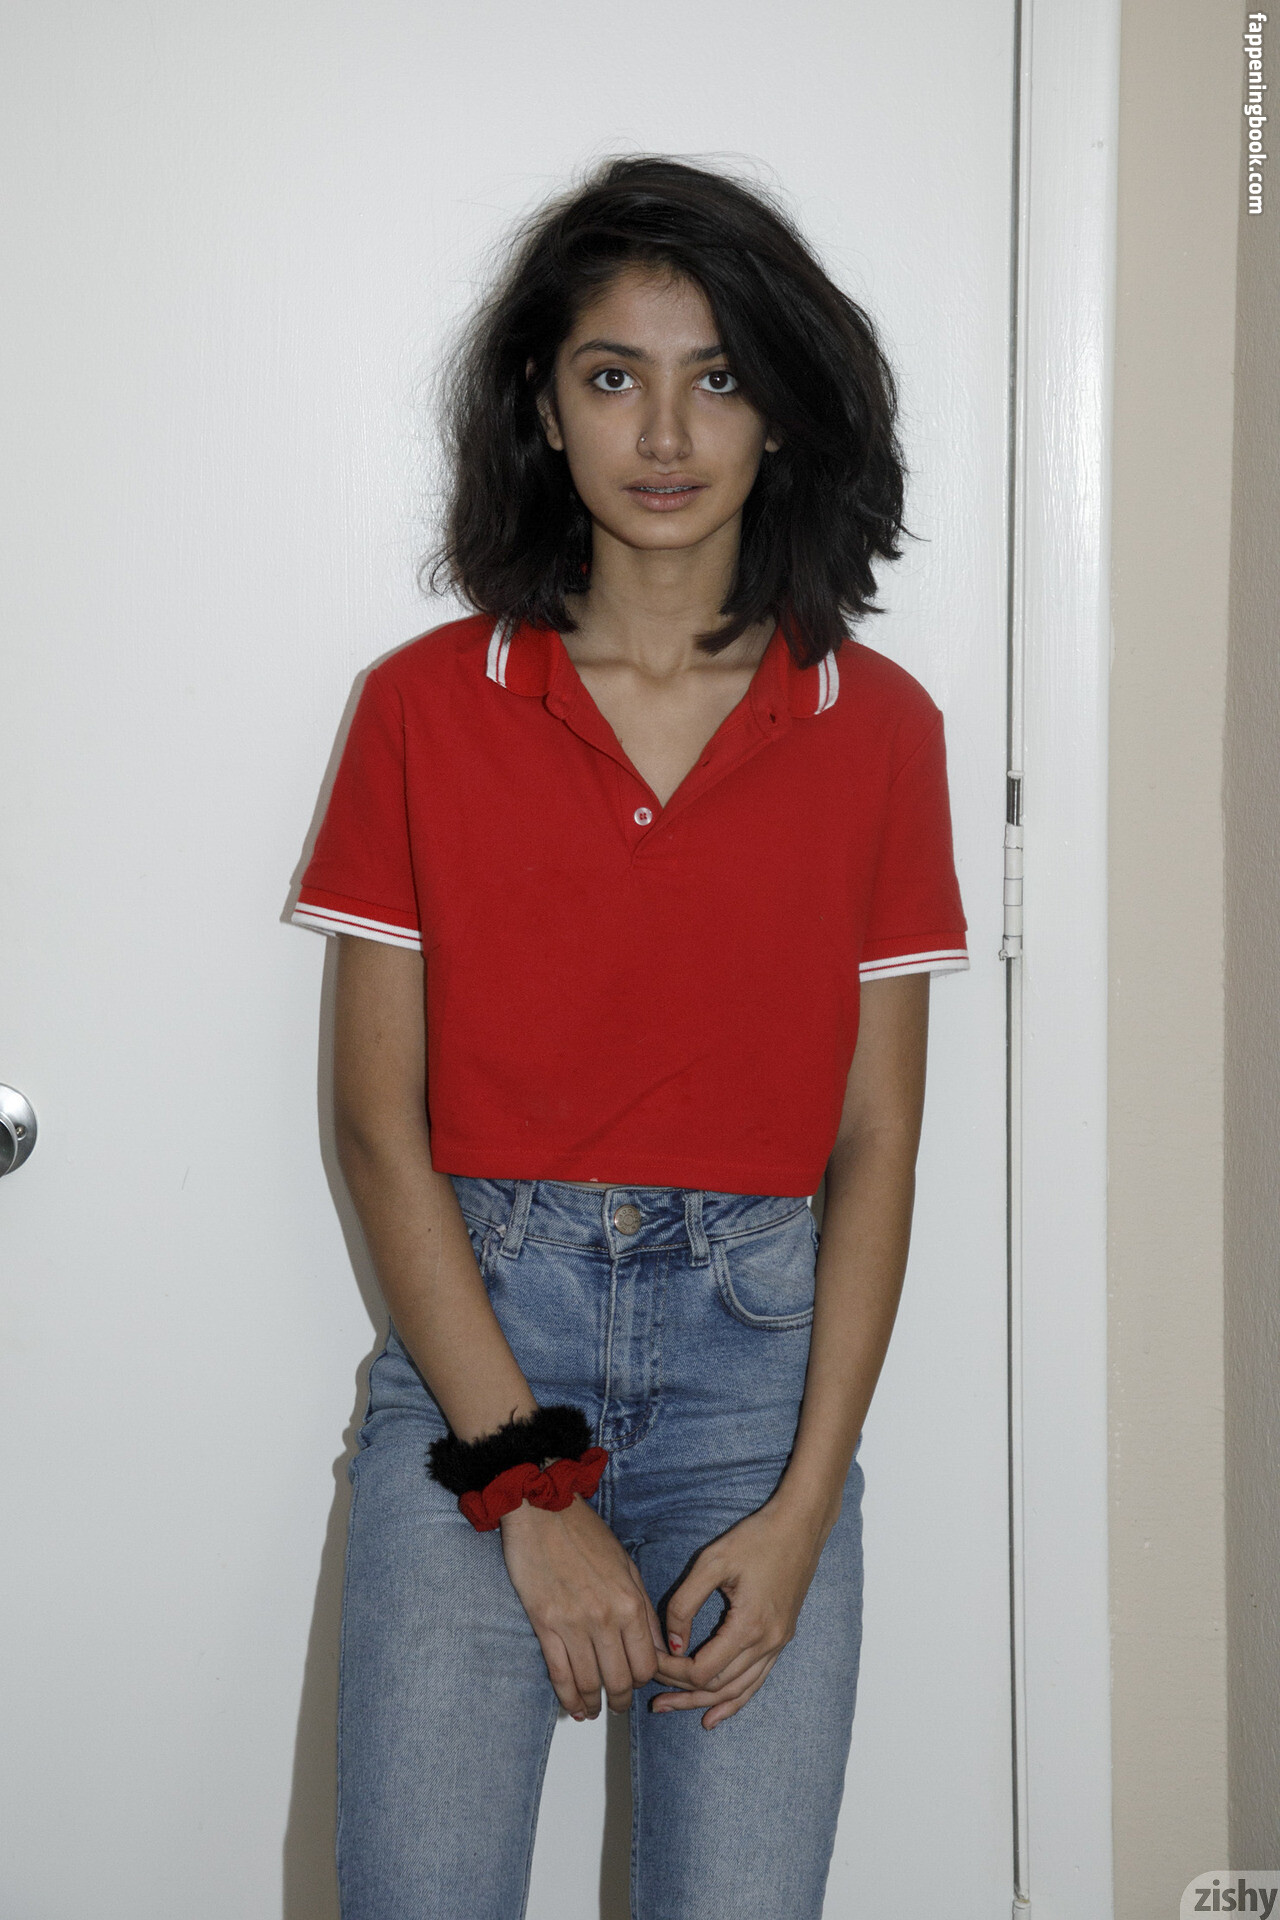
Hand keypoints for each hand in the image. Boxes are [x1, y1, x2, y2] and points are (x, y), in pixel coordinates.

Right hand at [500, 1495, 673, 1719]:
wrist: (542, 1509)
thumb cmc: (585, 1532)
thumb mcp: (627, 1565)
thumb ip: (644, 1609)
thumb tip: (659, 1648)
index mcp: (629, 1601)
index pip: (647, 1663)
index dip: (644, 1680)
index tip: (637, 1682)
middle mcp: (605, 1618)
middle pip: (620, 1680)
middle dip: (620, 1699)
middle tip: (618, 1703)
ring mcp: (573, 1624)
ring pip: (590, 1683)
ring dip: (594, 1703)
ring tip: (594, 1709)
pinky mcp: (544, 1625)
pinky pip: (559, 1674)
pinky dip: (568, 1697)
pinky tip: (573, 1707)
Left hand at [650, 1495, 836, 1729]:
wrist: (799, 1526)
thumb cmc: (755, 1537)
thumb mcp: (711, 1561)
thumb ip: (685, 1603)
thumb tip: (672, 1643)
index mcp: (748, 1626)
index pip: (701, 1670)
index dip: (672, 1672)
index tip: (649, 1660)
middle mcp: (767, 1643)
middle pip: (717, 1687)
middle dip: (682, 1692)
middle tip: (653, 1698)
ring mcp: (777, 1644)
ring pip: (737, 1690)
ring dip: (703, 1703)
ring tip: (671, 1707)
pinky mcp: (781, 1638)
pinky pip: (755, 1681)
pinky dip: (733, 1701)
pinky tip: (713, 1715)